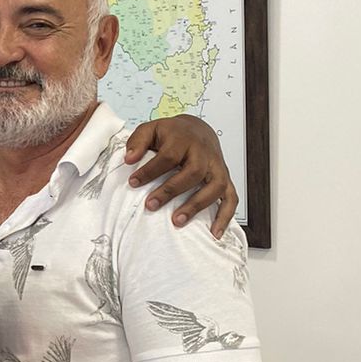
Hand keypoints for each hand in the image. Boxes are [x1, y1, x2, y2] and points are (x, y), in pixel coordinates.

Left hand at [124, 114, 237, 236]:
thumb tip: (129, 159)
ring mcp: (217, 166)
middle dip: (171, 191)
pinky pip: (231, 197)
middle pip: (193, 172)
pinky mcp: (225, 177)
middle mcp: (204, 152)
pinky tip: (214, 232)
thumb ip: (138, 142)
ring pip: (215, 186)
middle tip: (150, 205)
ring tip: (177, 221)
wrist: (198, 129)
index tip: (133, 182)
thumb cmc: (172, 133)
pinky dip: (225, 216)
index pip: (168, 156)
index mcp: (184, 139)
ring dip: (197, 205)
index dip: (150, 171)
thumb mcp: (151, 129)